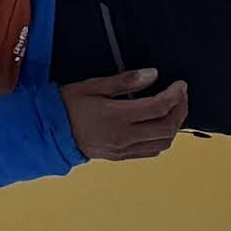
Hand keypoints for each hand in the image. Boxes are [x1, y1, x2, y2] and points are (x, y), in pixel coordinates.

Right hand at [62, 67, 190, 160]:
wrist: (48, 133)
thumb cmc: (66, 105)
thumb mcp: (92, 86)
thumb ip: (124, 81)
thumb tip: (153, 74)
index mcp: (116, 116)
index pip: (158, 107)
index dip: (175, 95)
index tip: (181, 84)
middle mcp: (124, 136)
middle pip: (166, 127)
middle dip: (180, 110)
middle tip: (181, 95)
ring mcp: (124, 149)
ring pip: (163, 142)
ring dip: (174, 126)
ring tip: (173, 110)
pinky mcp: (121, 156)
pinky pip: (151, 151)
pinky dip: (162, 138)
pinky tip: (159, 126)